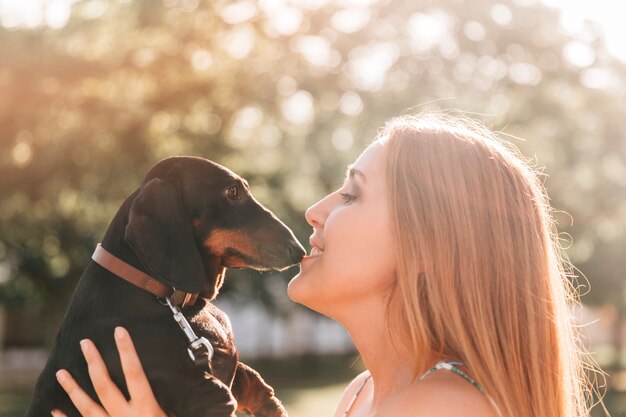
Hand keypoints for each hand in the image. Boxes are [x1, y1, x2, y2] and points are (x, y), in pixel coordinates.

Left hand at [52, 326, 166, 416]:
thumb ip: (173, 403)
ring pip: (87, 407)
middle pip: (105, 385)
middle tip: (84, 343)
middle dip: (94, 362)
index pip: (135, 373)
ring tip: (61, 372)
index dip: (127, 351)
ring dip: (73, 389)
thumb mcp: (177, 415)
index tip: (119, 331)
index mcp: (147, 408)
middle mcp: (126, 416)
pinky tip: (56, 411)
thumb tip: (187, 385)